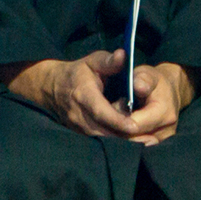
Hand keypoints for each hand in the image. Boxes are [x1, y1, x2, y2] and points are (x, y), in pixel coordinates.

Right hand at [5, 52, 140, 139]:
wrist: (52, 87)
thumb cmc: (78, 72)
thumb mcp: (92, 61)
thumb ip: (108, 61)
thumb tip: (123, 55)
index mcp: (83, 94)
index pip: (100, 111)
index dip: (117, 120)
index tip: (135, 126)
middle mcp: (78, 114)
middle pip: (103, 131)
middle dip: (125, 137)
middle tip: (148, 139)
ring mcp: (77, 127)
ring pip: (101, 139)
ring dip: (121, 142)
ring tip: (144, 143)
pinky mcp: (79, 134)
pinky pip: (98, 141)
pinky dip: (114, 143)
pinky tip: (131, 143)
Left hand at [116, 61, 195, 146]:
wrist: (170, 91)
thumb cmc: (155, 81)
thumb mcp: (148, 74)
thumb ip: (143, 79)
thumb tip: (137, 86)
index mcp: (164, 113)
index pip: (134, 126)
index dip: (118, 121)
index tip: (108, 111)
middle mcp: (166, 131)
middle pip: (133, 140)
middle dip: (117, 132)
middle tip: (106, 121)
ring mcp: (163, 141)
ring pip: (135, 148)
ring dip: (121, 138)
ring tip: (112, 125)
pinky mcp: (158, 145)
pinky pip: (139, 148)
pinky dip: (127, 141)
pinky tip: (118, 131)